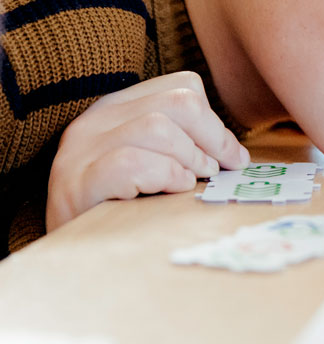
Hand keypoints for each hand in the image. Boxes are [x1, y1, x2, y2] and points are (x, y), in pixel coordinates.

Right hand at [46, 71, 249, 231]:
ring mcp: (80, 149)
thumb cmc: (120, 211)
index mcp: (119, 108)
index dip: (214, 122)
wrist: (66, 258)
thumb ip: (186, 149)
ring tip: (190, 183)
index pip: (183, 85)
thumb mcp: (154, 168)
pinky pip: (132, 162)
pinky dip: (163, 176)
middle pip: (179, 102)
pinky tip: (169, 191)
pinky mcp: (75, 182)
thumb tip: (237, 156)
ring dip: (188, 159)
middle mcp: (96, 119)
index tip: (227, 157)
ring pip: (158, 128)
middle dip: (212, 138)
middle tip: (217, 171)